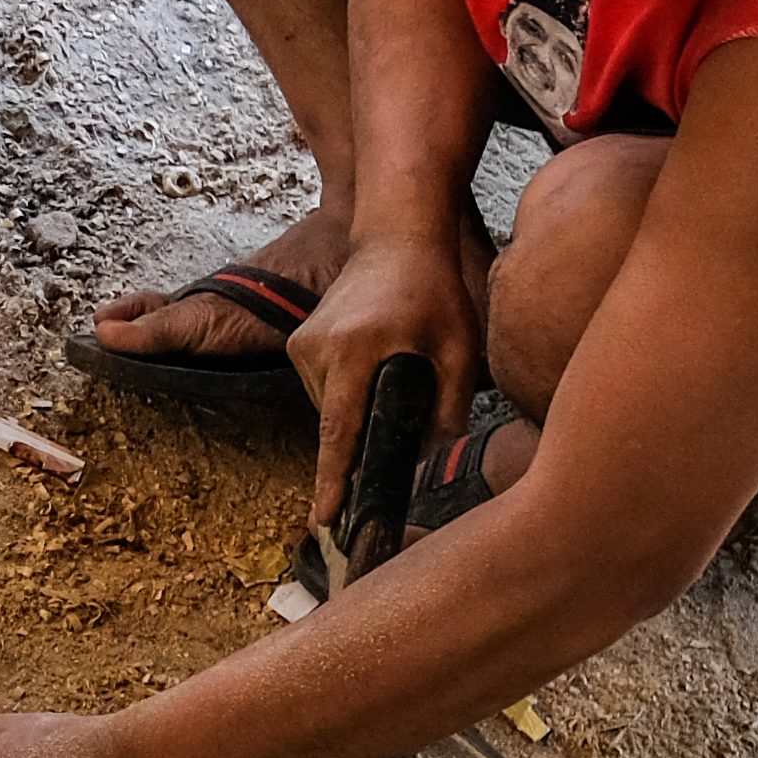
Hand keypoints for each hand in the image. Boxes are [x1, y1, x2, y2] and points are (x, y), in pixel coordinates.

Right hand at [294, 220, 486, 535]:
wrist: (396, 237)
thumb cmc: (433, 289)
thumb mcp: (459, 346)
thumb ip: (450, 406)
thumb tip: (433, 456)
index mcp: (356, 349)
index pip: (340, 430)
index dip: (334, 480)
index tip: (324, 519)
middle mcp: (318, 349)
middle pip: (337, 424)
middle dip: (365, 440)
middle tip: (403, 424)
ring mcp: (303, 345)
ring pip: (330, 410)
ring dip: (358, 412)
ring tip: (394, 376)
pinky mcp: (298, 342)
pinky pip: (324, 390)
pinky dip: (348, 393)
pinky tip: (377, 369)